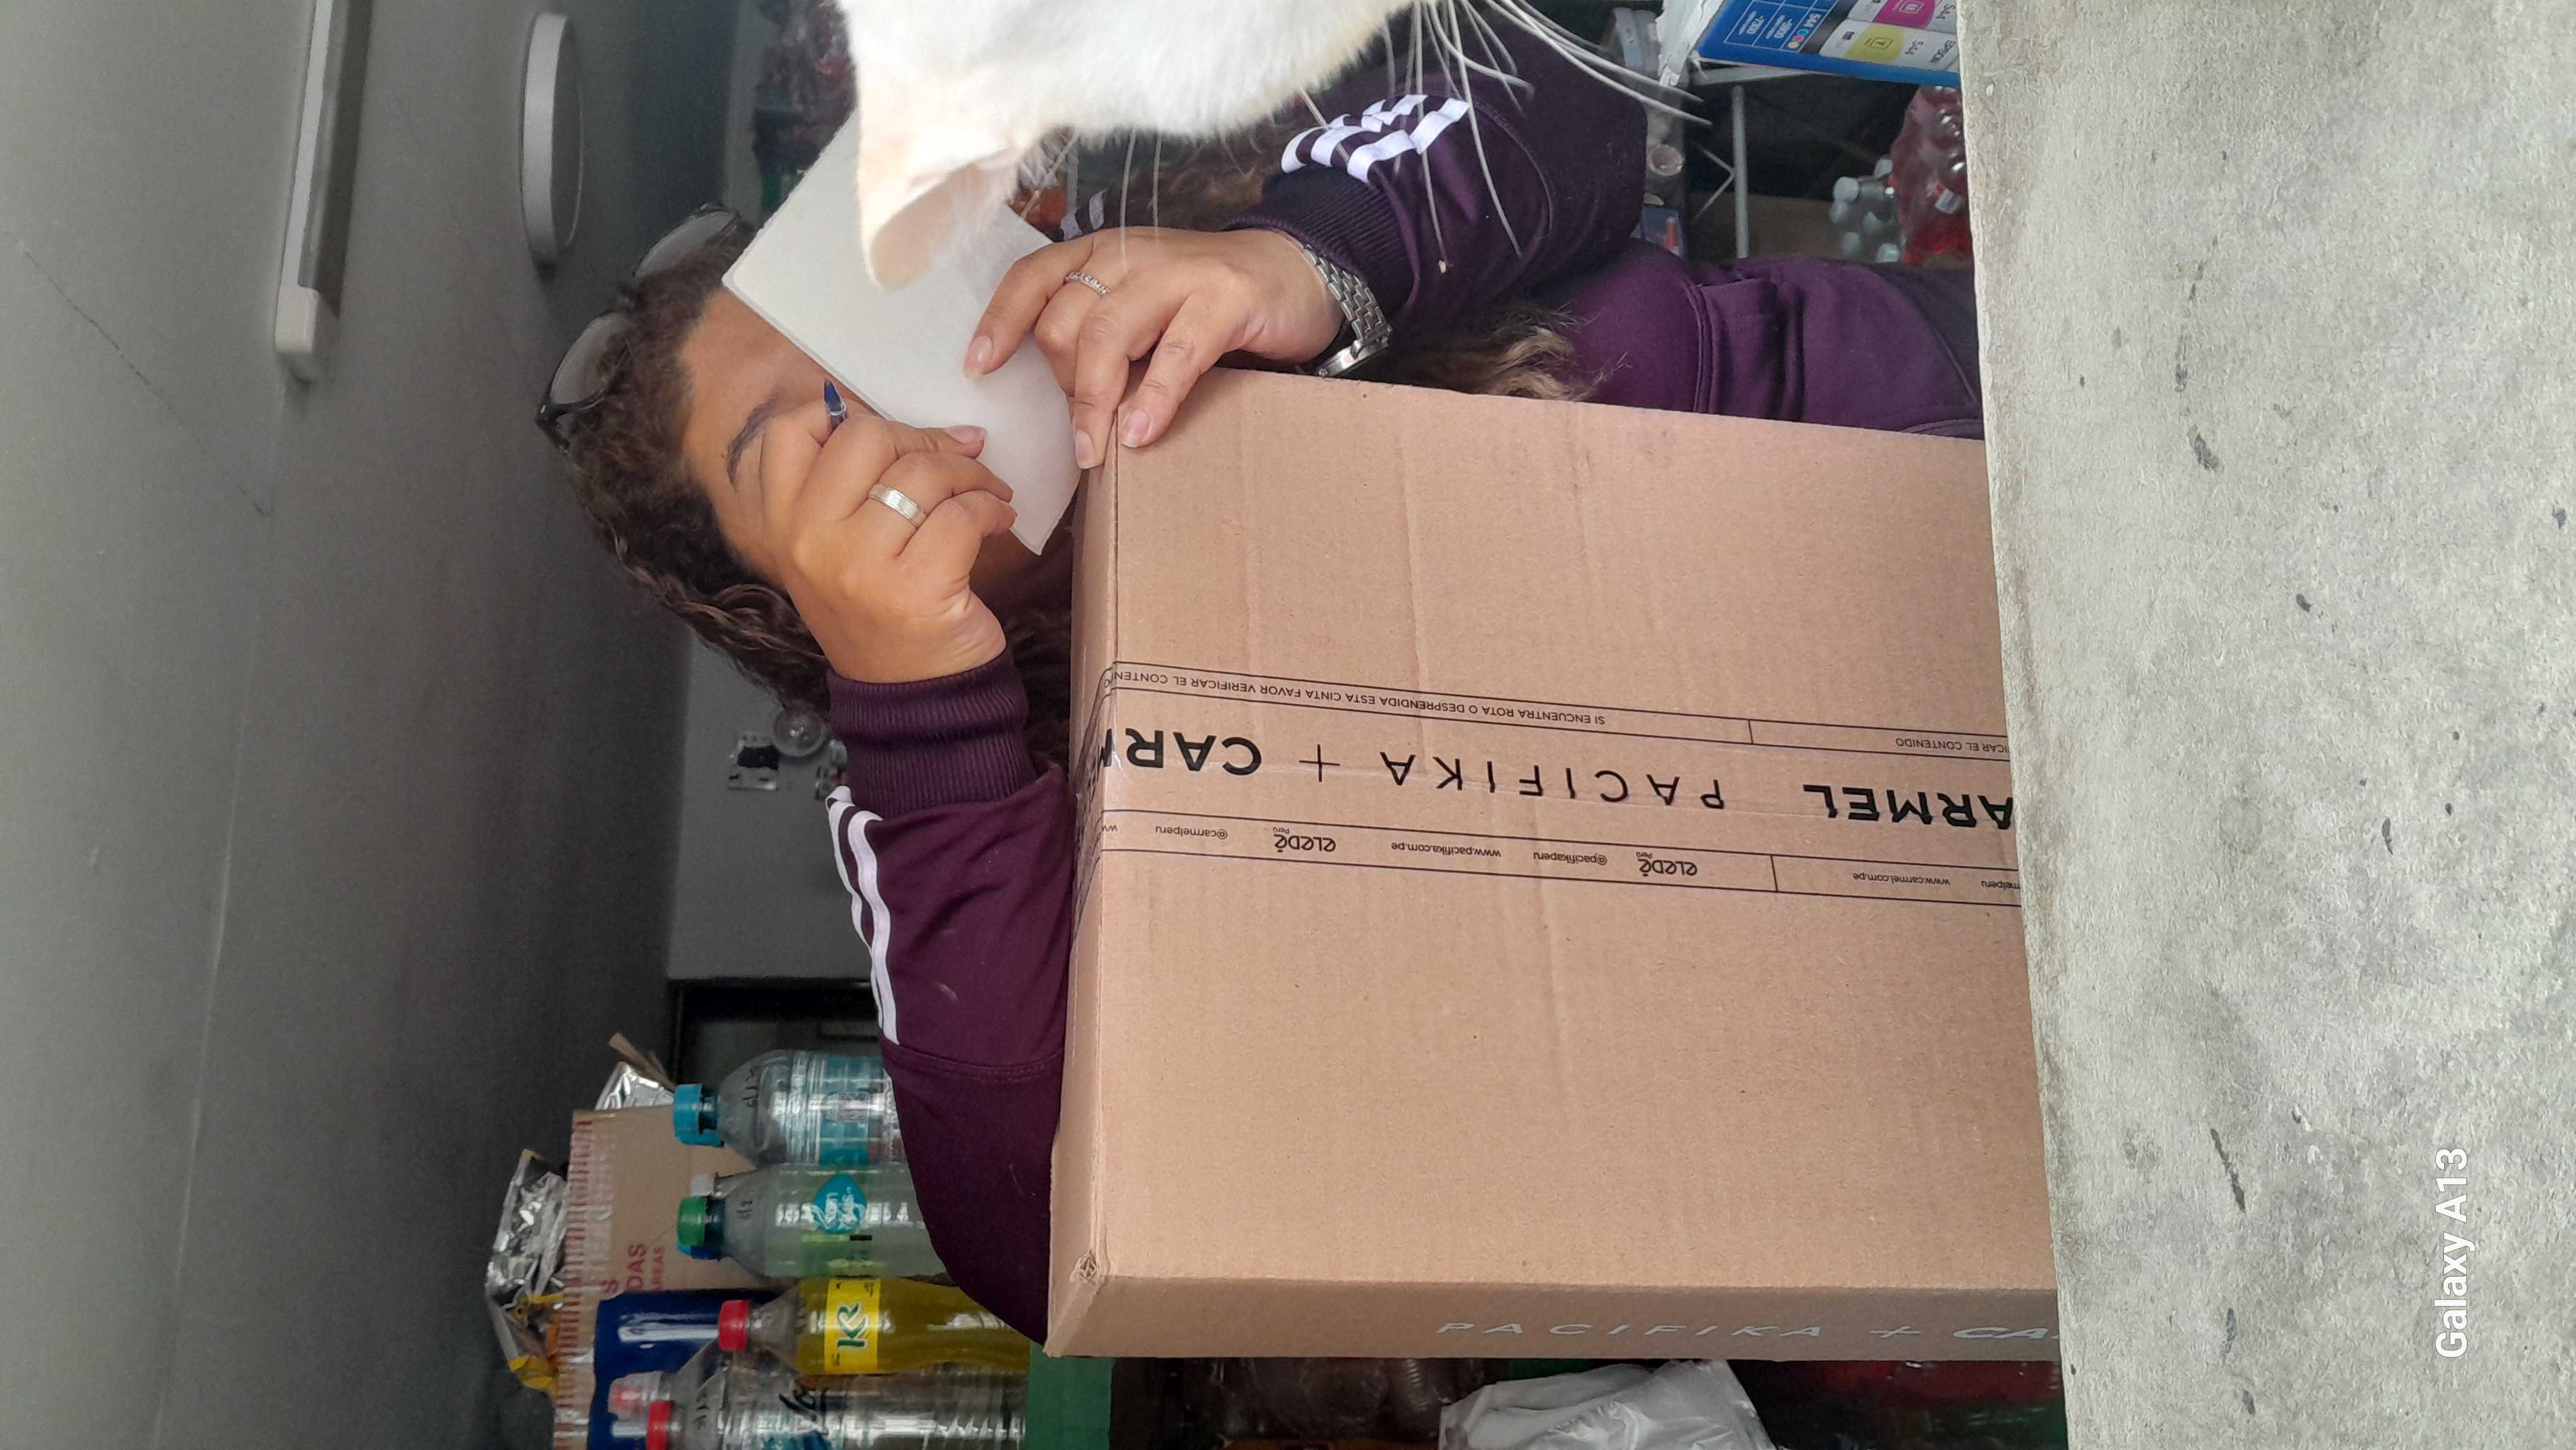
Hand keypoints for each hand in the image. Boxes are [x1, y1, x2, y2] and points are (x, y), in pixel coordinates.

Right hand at [730, 401, 1016, 683]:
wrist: (914, 701)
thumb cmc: (882, 616)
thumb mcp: (838, 554)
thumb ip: (850, 491)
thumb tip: (927, 425)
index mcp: (782, 527)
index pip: (790, 435)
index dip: (840, 414)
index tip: (891, 434)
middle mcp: (809, 541)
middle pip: (864, 436)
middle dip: (923, 440)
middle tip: (958, 459)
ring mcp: (859, 565)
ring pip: (921, 473)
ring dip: (970, 474)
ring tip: (988, 494)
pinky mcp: (916, 587)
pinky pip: (962, 514)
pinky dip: (991, 509)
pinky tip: (998, 522)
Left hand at [967, 227, 1343, 466]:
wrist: (1298, 270)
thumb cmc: (1209, 302)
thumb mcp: (1143, 306)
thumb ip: (1104, 335)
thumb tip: (1067, 403)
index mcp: (1101, 252)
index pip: (1031, 277)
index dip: (999, 323)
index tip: (979, 368)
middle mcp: (1130, 253)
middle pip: (1064, 322)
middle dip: (1064, 386)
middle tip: (1085, 430)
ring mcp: (1178, 271)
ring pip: (1108, 336)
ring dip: (1094, 403)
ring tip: (1096, 451)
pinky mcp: (1225, 296)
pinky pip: (1175, 353)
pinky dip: (1154, 399)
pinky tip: (1143, 434)